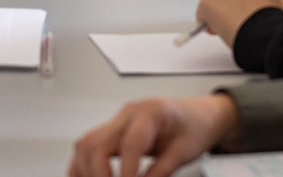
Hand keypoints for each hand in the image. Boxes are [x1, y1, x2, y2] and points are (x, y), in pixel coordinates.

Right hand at [69, 95, 240, 176]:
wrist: (199, 114)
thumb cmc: (195, 127)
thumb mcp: (184, 152)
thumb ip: (161, 172)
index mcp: (150, 112)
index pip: (130, 144)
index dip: (125, 171)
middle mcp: (128, 113)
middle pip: (97, 142)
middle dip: (98, 173)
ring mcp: (117, 120)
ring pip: (87, 143)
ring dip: (87, 169)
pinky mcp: (113, 130)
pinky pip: (89, 145)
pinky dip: (83, 164)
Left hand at [196, 0, 282, 47]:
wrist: (262, 35)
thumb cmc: (272, 22)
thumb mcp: (282, 1)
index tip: (245, 8)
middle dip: (229, 3)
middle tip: (238, 19)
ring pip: (214, 0)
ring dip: (218, 11)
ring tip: (231, 26)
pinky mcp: (207, 1)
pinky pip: (202, 12)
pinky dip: (207, 22)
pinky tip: (219, 29)